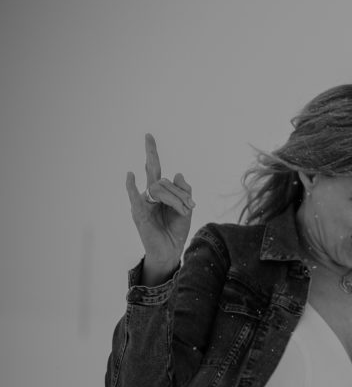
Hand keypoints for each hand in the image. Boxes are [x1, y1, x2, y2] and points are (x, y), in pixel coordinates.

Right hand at [125, 133, 194, 282]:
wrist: (171, 250)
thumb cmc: (176, 230)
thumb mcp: (187, 208)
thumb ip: (184, 191)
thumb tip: (177, 173)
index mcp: (160, 193)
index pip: (157, 171)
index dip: (152, 153)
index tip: (148, 136)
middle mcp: (149, 196)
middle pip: (163, 181)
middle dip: (180, 192)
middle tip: (176, 181)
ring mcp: (143, 203)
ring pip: (159, 189)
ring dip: (175, 199)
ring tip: (184, 211)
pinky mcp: (139, 213)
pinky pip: (135, 197)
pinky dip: (132, 186)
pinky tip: (131, 175)